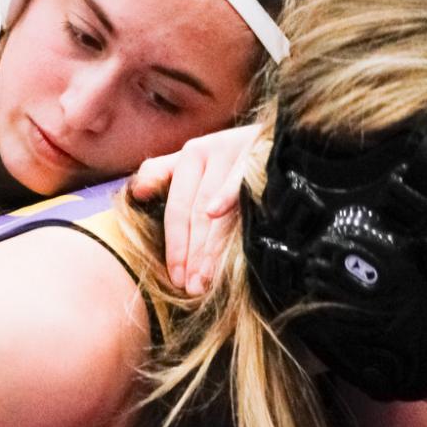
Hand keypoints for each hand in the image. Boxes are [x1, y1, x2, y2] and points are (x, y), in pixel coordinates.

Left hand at [128, 124, 261, 294]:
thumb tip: (137, 192)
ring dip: (209, 244)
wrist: (289, 139)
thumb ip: (164, 173)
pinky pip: (240, 179)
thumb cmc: (237, 158)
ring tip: (205, 279)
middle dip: (192, 253)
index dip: (175, 245)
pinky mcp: (260, 153)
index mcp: (192, 155)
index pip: (178, 208)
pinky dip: (226, 193)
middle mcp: (211, 150)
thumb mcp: (199, 163)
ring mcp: (237, 150)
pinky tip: (215, 211)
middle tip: (192, 287)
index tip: (176, 279)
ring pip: (214, 204)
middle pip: (195, 212)